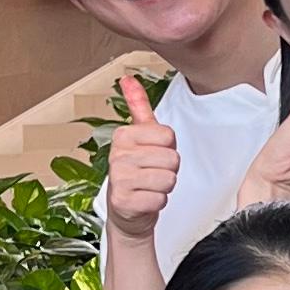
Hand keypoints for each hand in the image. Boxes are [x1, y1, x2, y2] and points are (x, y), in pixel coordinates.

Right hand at [105, 73, 182, 242]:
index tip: (154, 155)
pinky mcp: (124, 201)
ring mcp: (119, 178)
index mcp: (123, 135)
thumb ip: (138, 106)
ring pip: (168, 179)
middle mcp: (118, 155)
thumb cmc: (137, 171)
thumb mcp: (139, 137)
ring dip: (164, 187)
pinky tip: (145, 200)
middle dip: (168, 170)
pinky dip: (158, 202)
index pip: (169, 136)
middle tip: (152, 173)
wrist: (126, 210)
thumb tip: (128, 79)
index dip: (168, 148)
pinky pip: (161, 199)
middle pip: (172, 158)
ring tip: (149, 186)